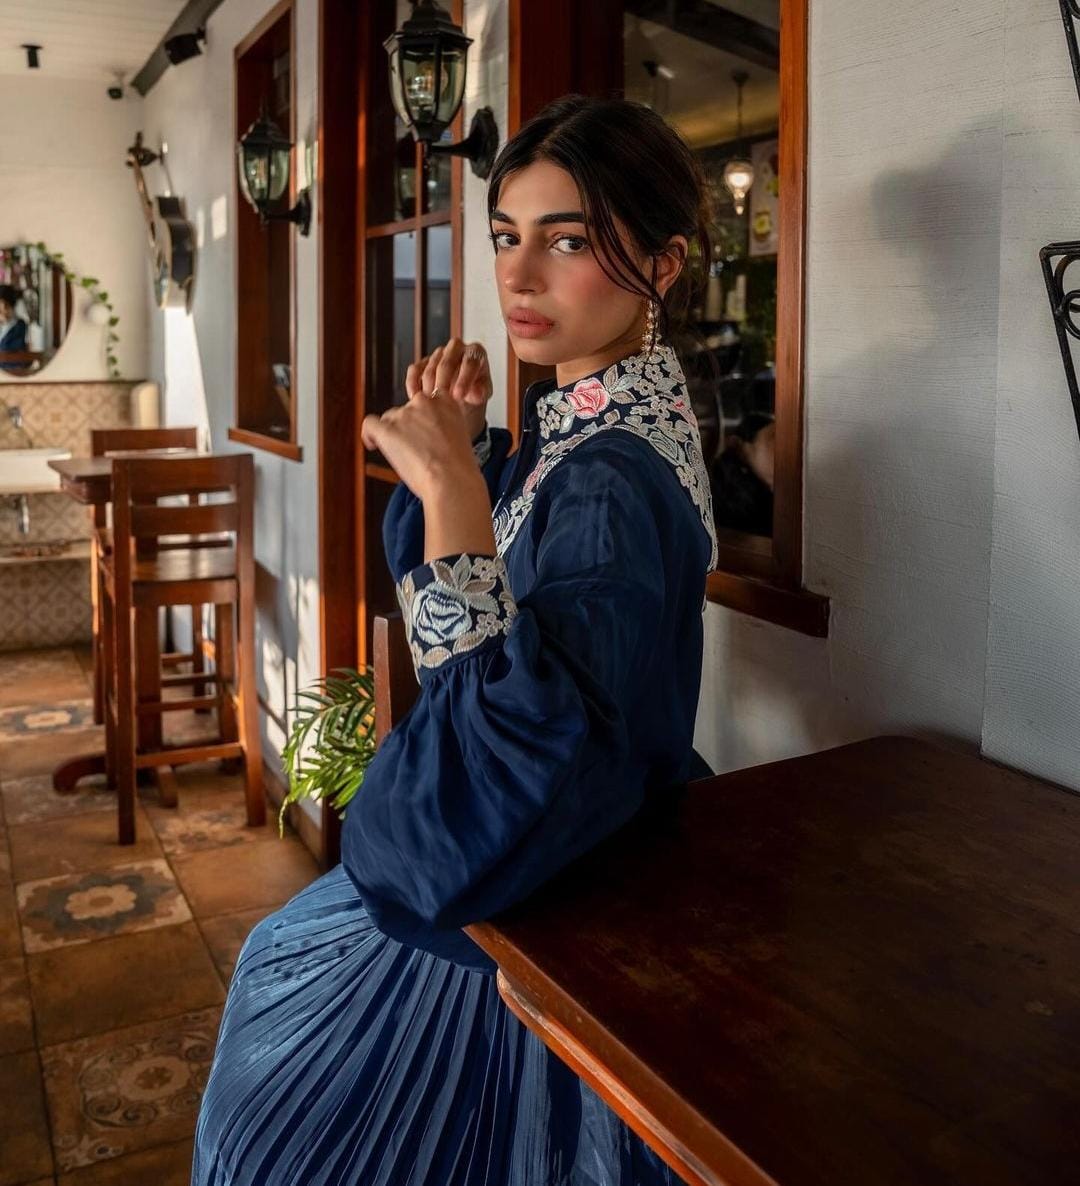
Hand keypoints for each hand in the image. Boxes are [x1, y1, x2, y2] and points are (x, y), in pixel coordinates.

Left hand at [361, 381, 480, 504]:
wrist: (452, 480)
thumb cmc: (459, 469)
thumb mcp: (460, 437)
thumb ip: (443, 428)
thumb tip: (426, 435)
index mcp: (446, 402)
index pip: (427, 401)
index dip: (422, 417)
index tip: (423, 432)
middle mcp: (424, 402)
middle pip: (406, 410)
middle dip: (407, 428)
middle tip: (414, 450)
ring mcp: (405, 414)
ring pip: (389, 419)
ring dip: (393, 435)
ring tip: (403, 457)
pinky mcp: (387, 428)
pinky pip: (369, 424)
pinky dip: (368, 435)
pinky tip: (373, 445)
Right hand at [407, 338, 491, 441]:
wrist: (462, 402)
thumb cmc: (475, 394)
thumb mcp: (482, 396)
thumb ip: (481, 393)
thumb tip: (476, 394)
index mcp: (476, 353)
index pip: (470, 362)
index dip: (464, 380)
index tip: (459, 396)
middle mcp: (457, 348)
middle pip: (447, 361)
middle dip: (443, 382)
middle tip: (441, 400)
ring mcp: (439, 354)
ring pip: (430, 366)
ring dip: (430, 386)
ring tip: (432, 404)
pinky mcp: (424, 362)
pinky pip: (415, 369)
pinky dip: (414, 384)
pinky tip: (415, 397)